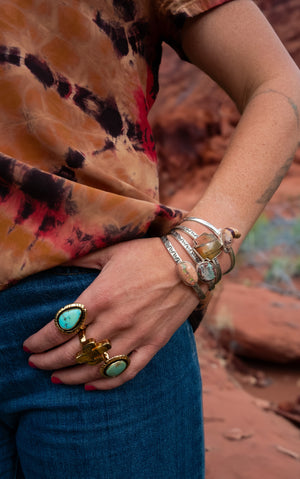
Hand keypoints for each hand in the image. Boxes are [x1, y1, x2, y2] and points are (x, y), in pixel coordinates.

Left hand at [23, 237, 199, 389]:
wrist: (189, 262)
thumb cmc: (147, 253)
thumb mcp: (111, 251)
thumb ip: (82, 260)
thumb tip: (58, 262)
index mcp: (100, 297)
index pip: (60, 328)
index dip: (40, 340)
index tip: (29, 345)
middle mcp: (115, 321)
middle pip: (73, 351)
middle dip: (48, 361)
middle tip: (35, 364)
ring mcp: (136, 335)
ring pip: (96, 367)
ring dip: (71, 376)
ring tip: (56, 378)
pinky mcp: (154, 344)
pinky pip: (127, 372)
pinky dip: (107, 383)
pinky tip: (91, 384)